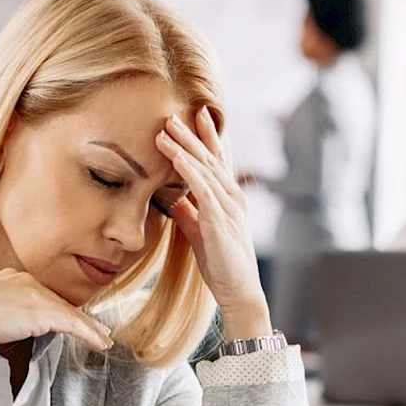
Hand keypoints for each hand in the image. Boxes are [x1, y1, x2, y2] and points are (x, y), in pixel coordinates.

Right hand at [0, 269, 113, 371]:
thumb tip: (5, 326)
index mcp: (10, 277)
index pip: (41, 296)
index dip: (58, 310)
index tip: (70, 320)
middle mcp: (25, 280)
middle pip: (59, 303)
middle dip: (79, 319)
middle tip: (96, 332)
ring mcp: (34, 294)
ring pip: (69, 313)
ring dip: (90, 329)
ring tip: (102, 341)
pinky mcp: (41, 311)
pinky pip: (72, 324)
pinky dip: (89, 334)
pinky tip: (99, 343)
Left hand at [156, 107, 272, 339]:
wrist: (239, 293)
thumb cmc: (222, 266)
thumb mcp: (200, 234)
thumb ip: (189, 214)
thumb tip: (173, 199)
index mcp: (229, 200)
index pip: (217, 162)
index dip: (207, 138)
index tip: (197, 115)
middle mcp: (233, 198)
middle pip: (210, 159)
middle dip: (192, 134)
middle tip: (174, 112)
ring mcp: (228, 208)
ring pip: (205, 168)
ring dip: (185, 146)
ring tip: (166, 127)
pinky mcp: (220, 220)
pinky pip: (203, 188)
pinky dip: (188, 169)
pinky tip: (176, 155)